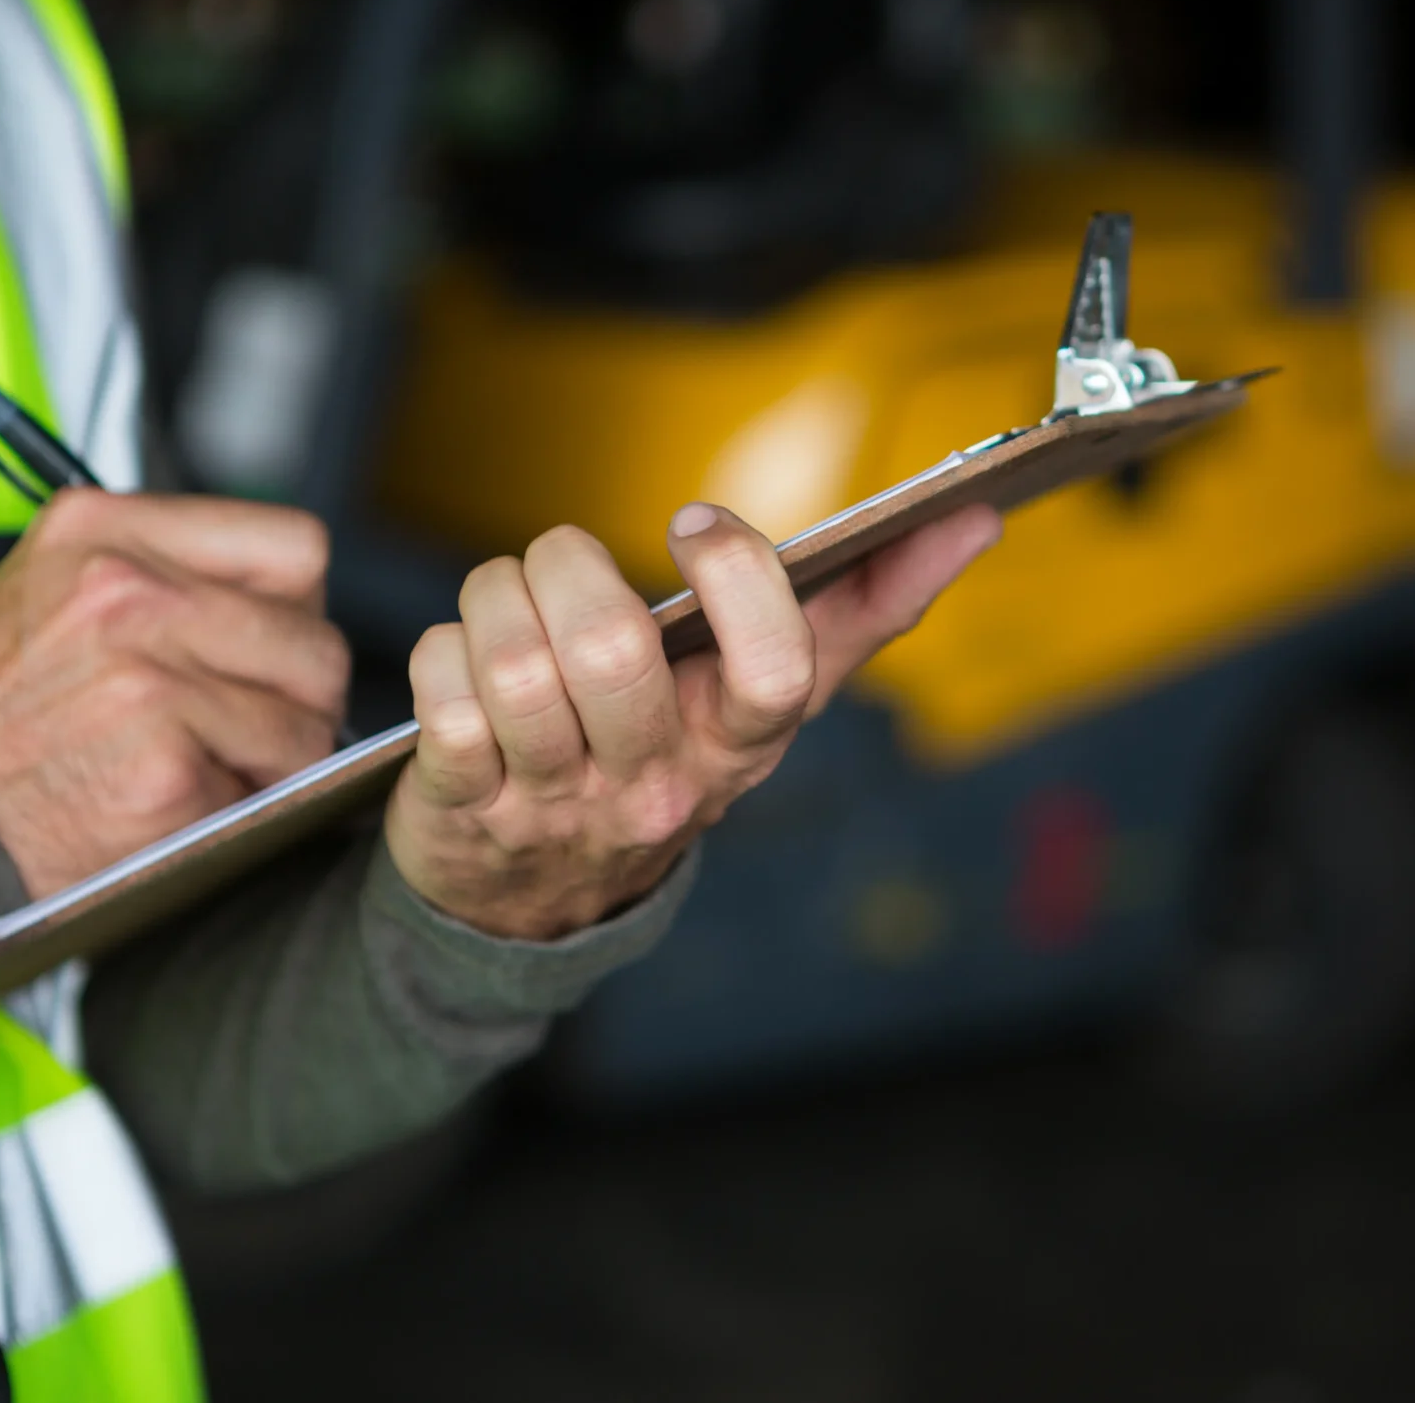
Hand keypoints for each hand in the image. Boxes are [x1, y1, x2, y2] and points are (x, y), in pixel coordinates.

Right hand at [0, 490, 349, 898]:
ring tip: (214, 778)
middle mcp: (126, 592)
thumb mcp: (47, 593)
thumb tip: (282, 609)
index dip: (297, 611)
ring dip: (276, 767)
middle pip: (315, 644)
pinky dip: (236, 818)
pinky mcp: (159, 769)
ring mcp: (145, 679)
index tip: (272, 652)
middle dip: (301, 703)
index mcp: (103, 532)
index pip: (294, 548)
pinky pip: (263, 794)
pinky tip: (178, 813)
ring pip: (302, 726)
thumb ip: (158, 575)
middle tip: (259, 736)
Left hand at [388, 501, 1001, 939]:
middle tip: (560, 558)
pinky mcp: (466, 809)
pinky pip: (442, 696)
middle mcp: (658, 786)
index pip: (774, 672)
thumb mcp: (765, 701)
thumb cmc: (663, 754)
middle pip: (611, 651)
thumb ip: (868, 608)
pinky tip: (462, 663)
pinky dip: (441, 652)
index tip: (694, 526)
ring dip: (494, 597)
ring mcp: (561, 806)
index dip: (735, 579)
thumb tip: (973, 518)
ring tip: (505, 599)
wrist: (535, 896)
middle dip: (565, 565)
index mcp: (742, 746)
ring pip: (514, 664)